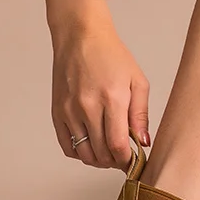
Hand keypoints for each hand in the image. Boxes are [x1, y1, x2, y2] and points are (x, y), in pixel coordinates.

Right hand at [51, 18, 150, 169]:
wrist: (81, 37)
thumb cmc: (112, 56)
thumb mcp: (138, 81)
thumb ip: (141, 114)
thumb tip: (143, 142)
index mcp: (112, 99)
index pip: (118, 145)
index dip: (127, 160)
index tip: (134, 162)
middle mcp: (87, 107)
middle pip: (101, 153)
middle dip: (116, 162)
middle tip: (124, 158)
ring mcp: (69, 111)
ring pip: (83, 154)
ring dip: (99, 160)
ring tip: (110, 153)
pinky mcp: (56, 112)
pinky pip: (67, 146)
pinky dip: (81, 153)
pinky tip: (93, 146)